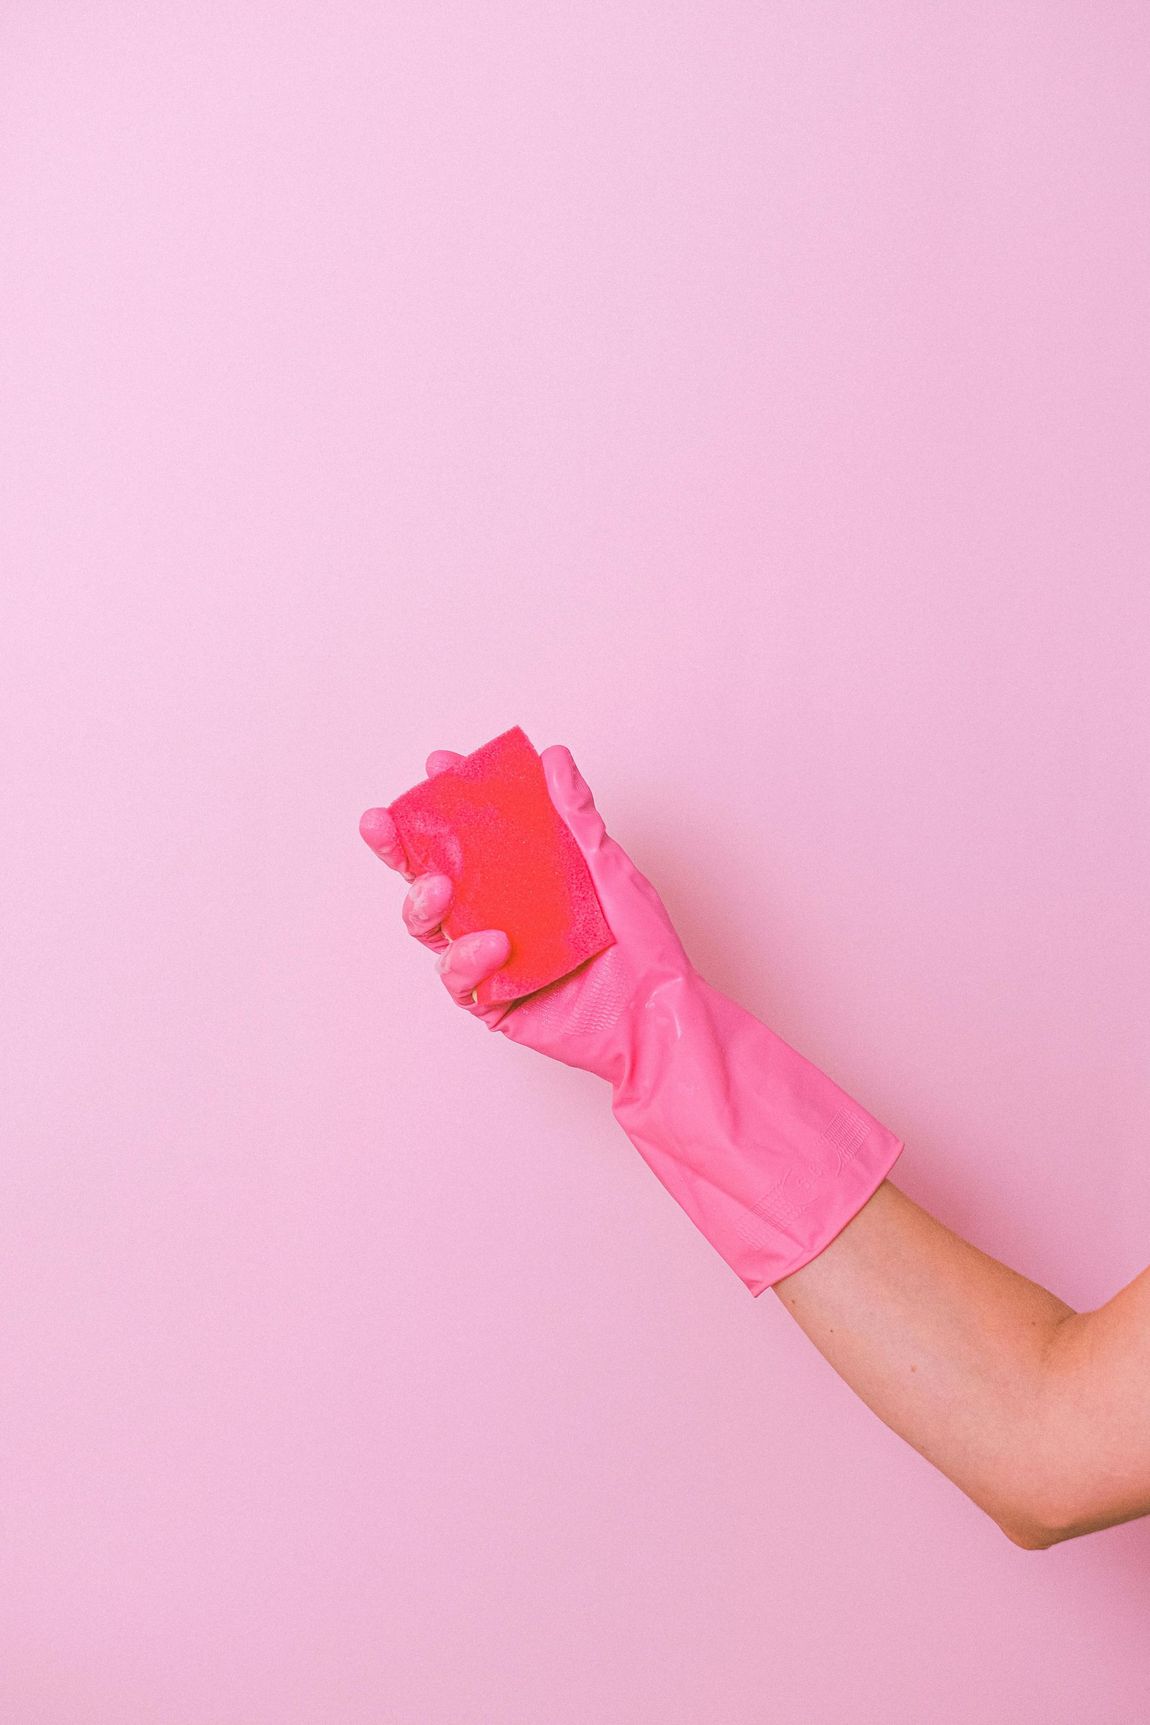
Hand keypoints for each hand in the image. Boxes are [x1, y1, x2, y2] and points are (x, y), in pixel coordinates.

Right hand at [359, 743, 691, 1083]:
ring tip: (438, 886)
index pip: (472, 835)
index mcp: (523, 878)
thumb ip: (577, 818)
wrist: (661, 1016)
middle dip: (400, 849)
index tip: (437, 766)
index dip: (447, 801)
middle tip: (382, 824)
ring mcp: (492, 958)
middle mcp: (500, 914)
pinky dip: (467, 959)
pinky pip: (460, 980)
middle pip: (432, 877)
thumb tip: (554, 759)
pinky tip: (492, 944)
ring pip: (433, 928)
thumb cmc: (645, 945)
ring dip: (423, 903)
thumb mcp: (610, 870)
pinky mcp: (493, 1001)